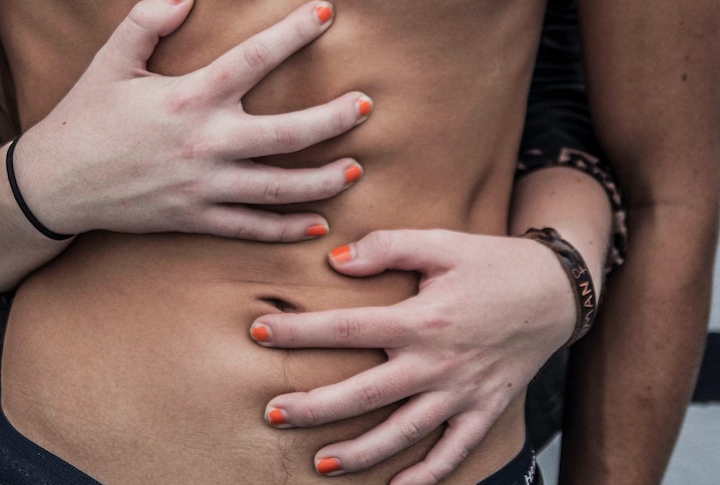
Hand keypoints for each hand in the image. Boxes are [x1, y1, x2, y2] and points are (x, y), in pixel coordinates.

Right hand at [16, 0, 368, 240]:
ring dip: (322, 181)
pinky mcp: (196, 218)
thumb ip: (147, 21)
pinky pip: (251, 228)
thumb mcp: (111, 61)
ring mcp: (204, 187)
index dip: (294, 33)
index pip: (255, 59)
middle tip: (365, 107)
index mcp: (188, 98)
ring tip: (355, 171)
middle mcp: (205, 144)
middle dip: (332, 119)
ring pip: (278, 188)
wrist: (56, 184)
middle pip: (286, 134)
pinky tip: (317, 226)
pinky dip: (287, 230)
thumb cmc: (85, 117)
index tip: (326, 12)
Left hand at [249, 229, 575, 483]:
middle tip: (273, 414)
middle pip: (366, 393)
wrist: (556, 291)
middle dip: (315, 406)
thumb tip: (335, 260)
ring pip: (404, 432)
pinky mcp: (485, 409)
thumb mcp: (442, 242)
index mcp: (423, 319)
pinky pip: (455, 451)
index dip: (299, 332)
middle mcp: (439, 363)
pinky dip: (428, 475)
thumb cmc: (492, 263)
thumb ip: (388, 246)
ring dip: (360, 452)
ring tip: (318, 463)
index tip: (258, 332)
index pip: (347, 328)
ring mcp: (463, 393)